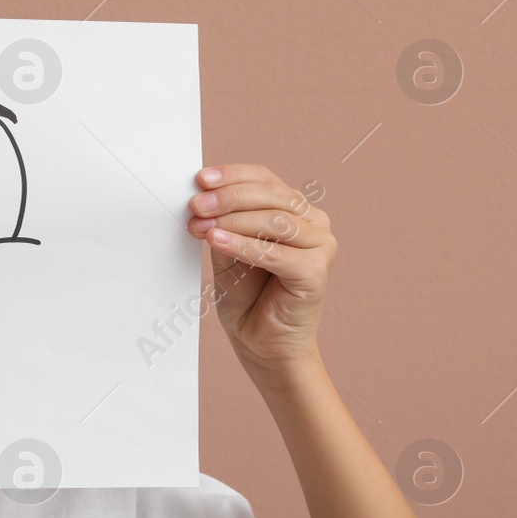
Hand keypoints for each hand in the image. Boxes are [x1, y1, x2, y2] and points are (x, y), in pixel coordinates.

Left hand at [186, 164, 334, 376]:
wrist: (261, 342)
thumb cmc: (246, 296)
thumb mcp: (225, 249)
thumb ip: (220, 223)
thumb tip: (202, 199)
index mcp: (294, 210)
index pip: (264, 179)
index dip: (232, 175)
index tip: (201, 179)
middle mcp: (313, 222)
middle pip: (271, 196)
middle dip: (228, 198)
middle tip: (196, 205)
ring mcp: (320, 245)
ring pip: (275, 221)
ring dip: (233, 220)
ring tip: (202, 226)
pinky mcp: (317, 271)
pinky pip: (275, 253)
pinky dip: (244, 245)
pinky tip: (217, 241)